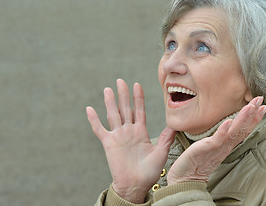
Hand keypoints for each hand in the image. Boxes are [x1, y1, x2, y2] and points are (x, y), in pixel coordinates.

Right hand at [86, 79, 175, 202]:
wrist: (136, 185)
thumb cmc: (149, 172)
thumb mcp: (161, 152)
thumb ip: (166, 138)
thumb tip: (175, 124)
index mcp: (141, 132)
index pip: (139, 110)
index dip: (138, 98)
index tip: (137, 84)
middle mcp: (129, 131)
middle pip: (125, 109)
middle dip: (124, 95)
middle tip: (121, 81)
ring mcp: (118, 136)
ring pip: (113, 115)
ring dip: (110, 102)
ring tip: (108, 89)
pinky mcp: (109, 143)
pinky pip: (99, 129)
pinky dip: (94, 120)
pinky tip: (89, 109)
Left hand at [167, 96, 265, 184]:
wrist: (185, 179)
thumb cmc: (196, 163)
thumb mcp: (210, 147)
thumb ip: (218, 138)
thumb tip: (224, 127)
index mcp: (226, 145)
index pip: (243, 129)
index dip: (253, 118)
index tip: (262, 106)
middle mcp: (225, 146)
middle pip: (242, 128)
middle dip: (252, 113)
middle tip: (261, 99)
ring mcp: (217, 147)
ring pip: (233, 132)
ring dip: (242, 118)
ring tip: (250, 106)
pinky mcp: (207, 149)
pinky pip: (217, 139)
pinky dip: (223, 130)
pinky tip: (229, 121)